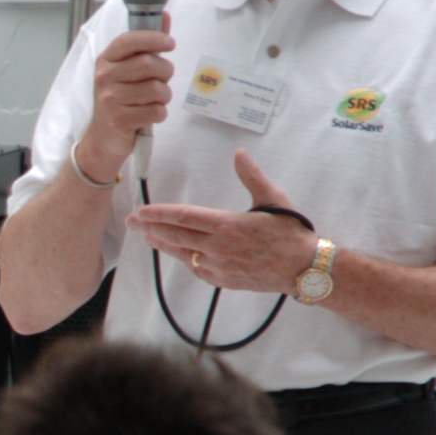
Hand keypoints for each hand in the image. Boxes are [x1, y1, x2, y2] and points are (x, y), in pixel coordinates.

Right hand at [75, 18, 176, 174]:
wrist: (102, 138)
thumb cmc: (119, 100)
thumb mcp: (127, 71)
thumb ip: (146, 44)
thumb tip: (163, 16)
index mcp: (105, 61)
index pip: (129, 40)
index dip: (154, 38)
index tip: (170, 43)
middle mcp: (104, 77)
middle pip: (149, 64)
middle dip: (166, 72)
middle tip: (162, 80)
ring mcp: (109, 99)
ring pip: (157, 89)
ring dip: (164, 96)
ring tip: (153, 100)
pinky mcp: (119, 120)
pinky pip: (156, 111)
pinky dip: (159, 114)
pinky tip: (148, 115)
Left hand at [127, 149, 319, 293]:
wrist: (304, 268)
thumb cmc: (290, 233)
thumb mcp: (273, 199)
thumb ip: (252, 176)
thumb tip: (239, 154)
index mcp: (227, 225)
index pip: (183, 217)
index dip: (158, 214)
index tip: (141, 212)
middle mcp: (218, 247)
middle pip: (175, 236)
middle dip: (150, 228)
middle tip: (131, 222)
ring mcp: (219, 266)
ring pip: (182, 253)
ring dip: (163, 244)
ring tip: (147, 236)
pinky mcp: (223, 280)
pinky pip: (196, 268)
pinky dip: (184, 259)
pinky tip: (177, 252)